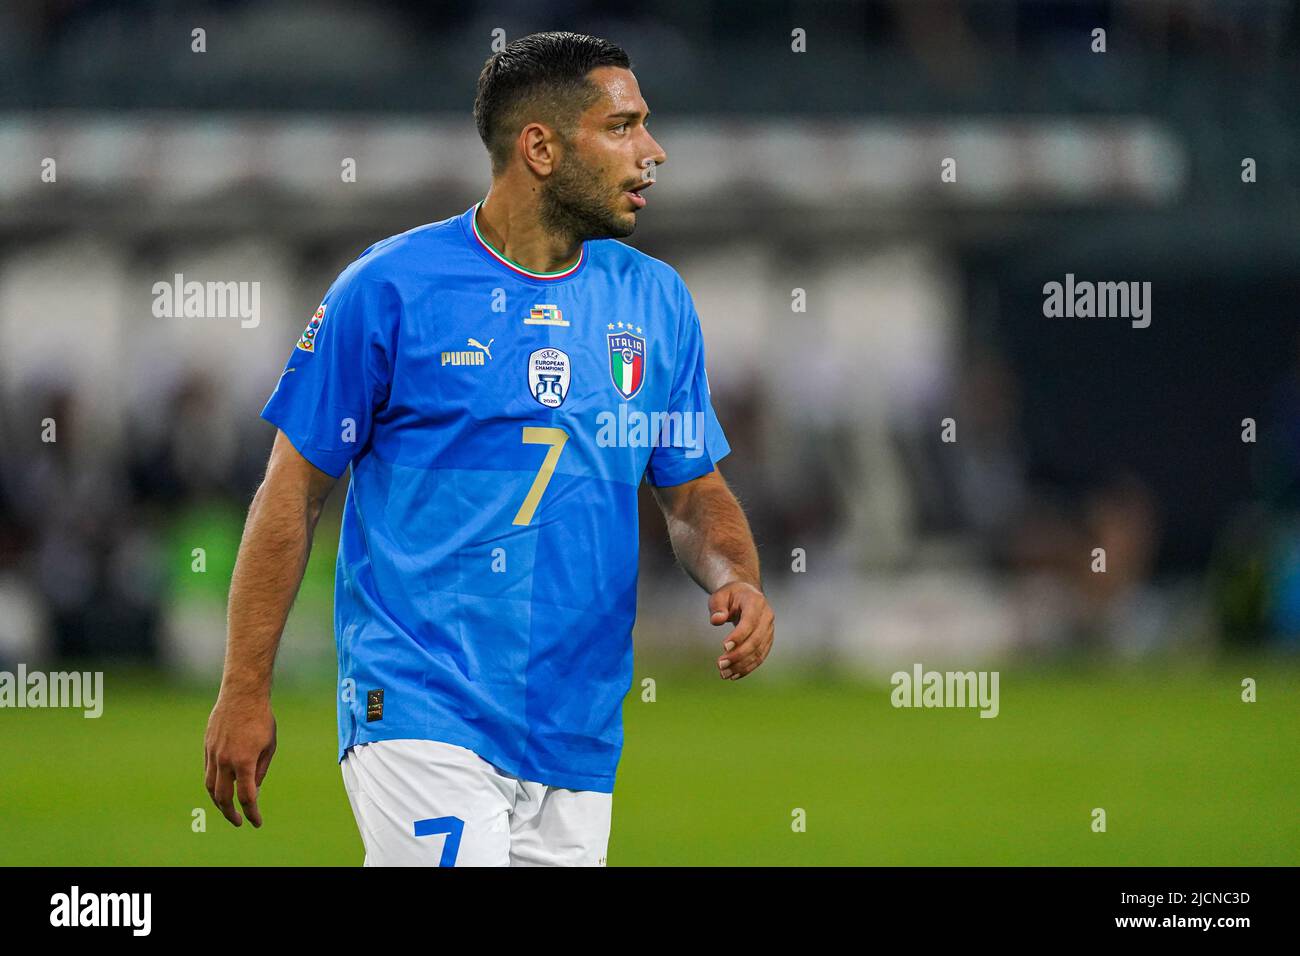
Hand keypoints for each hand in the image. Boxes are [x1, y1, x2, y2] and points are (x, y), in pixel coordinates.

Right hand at [204, 689, 276, 826]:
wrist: (242, 695)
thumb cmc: (261, 719)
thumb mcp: (269, 746)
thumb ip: (260, 771)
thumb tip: (253, 791)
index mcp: (244, 762)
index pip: (246, 797)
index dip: (252, 813)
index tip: (256, 822)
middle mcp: (225, 761)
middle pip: (223, 798)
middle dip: (230, 813)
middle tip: (239, 821)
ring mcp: (213, 754)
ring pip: (210, 787)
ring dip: (218, 802)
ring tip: (227, 809)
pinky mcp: (207, 747)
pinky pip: (208, 772)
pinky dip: (213, 784)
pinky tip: (221, 788)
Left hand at [710, 581, 774, 679]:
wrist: (745, 595)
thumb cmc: (730, 596)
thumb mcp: (720, 596)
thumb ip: (717, 607)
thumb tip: (716, 620)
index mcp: (756, 602)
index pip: (750, 621)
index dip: (739, 636)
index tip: (724, 647)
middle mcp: (767, 616)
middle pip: (756, 640)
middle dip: (738, 655)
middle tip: (720, 664)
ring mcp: (769, 629)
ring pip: (759, 651)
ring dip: (742, 665)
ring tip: (724, 674)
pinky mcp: (767, 641)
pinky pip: (760, 657)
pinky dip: (747, 668)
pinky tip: (733, 675)